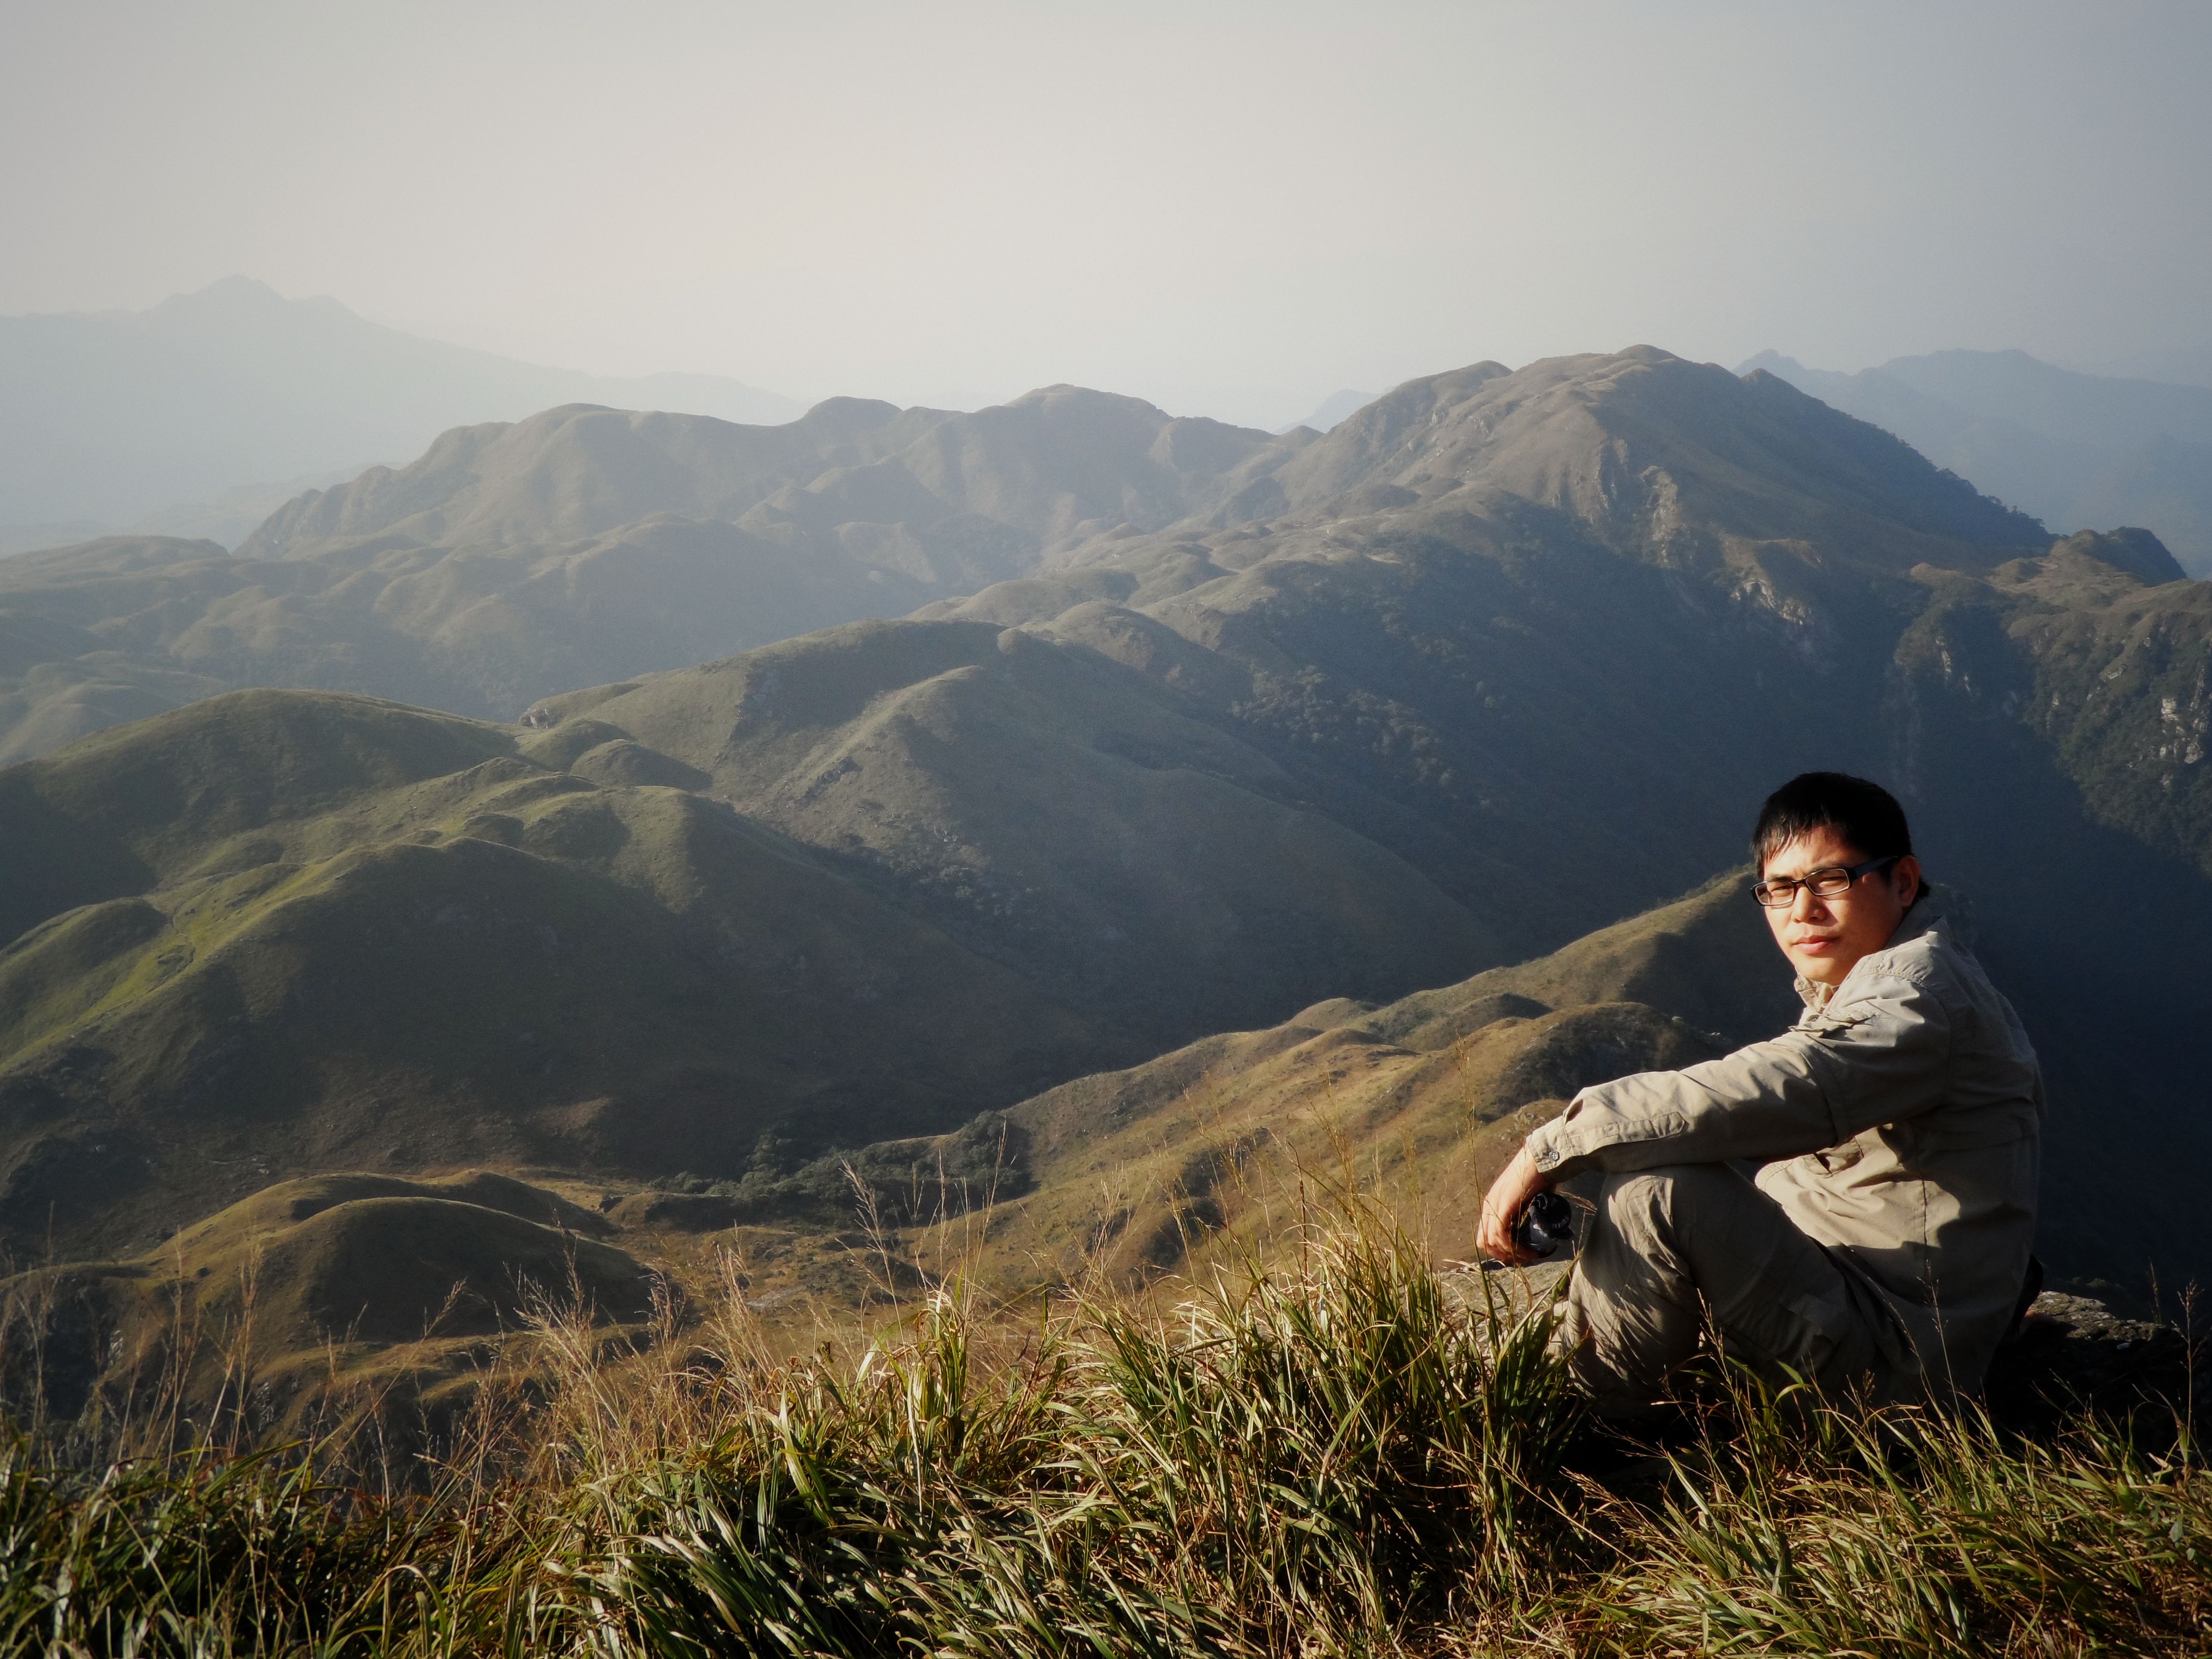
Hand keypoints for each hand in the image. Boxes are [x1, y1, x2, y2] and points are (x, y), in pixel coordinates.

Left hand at [1476, 1144, 1553, 1265]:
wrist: (1542, 1160)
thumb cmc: (1539, 1178)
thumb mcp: (1528, 1201)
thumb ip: (1525, 1214)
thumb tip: (1536, 1233)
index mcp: (1492, 1204)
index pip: (1485, 1236)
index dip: (1500, 1251)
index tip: (1519, 1256)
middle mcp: (1489, 1205)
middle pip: (1483, 1242)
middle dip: (1503, 1255)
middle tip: (1523, 1259)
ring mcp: (1494, 1205)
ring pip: (1491, 1241)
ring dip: (1512, 1254)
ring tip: (1531, 1256)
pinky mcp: (1502, 1206)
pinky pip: (1500, 1235)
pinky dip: (1514, 1248)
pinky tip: (1530, 1251)